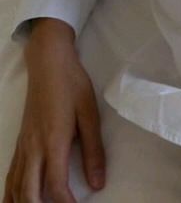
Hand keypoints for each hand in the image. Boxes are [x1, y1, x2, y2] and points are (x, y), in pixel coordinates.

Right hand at [2, 19, 105, 202]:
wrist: (48, 62)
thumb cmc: (72, 84)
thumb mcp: (90, 114)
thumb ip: (93, 150)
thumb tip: (98, 183)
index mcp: (53, 142)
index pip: (56, 187)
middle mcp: (33, 148)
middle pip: (29, 194)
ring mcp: (23, 146)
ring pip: (15, 187)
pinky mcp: (20, 141)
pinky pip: (11, 174)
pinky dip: (12, 193)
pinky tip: (18, 200)